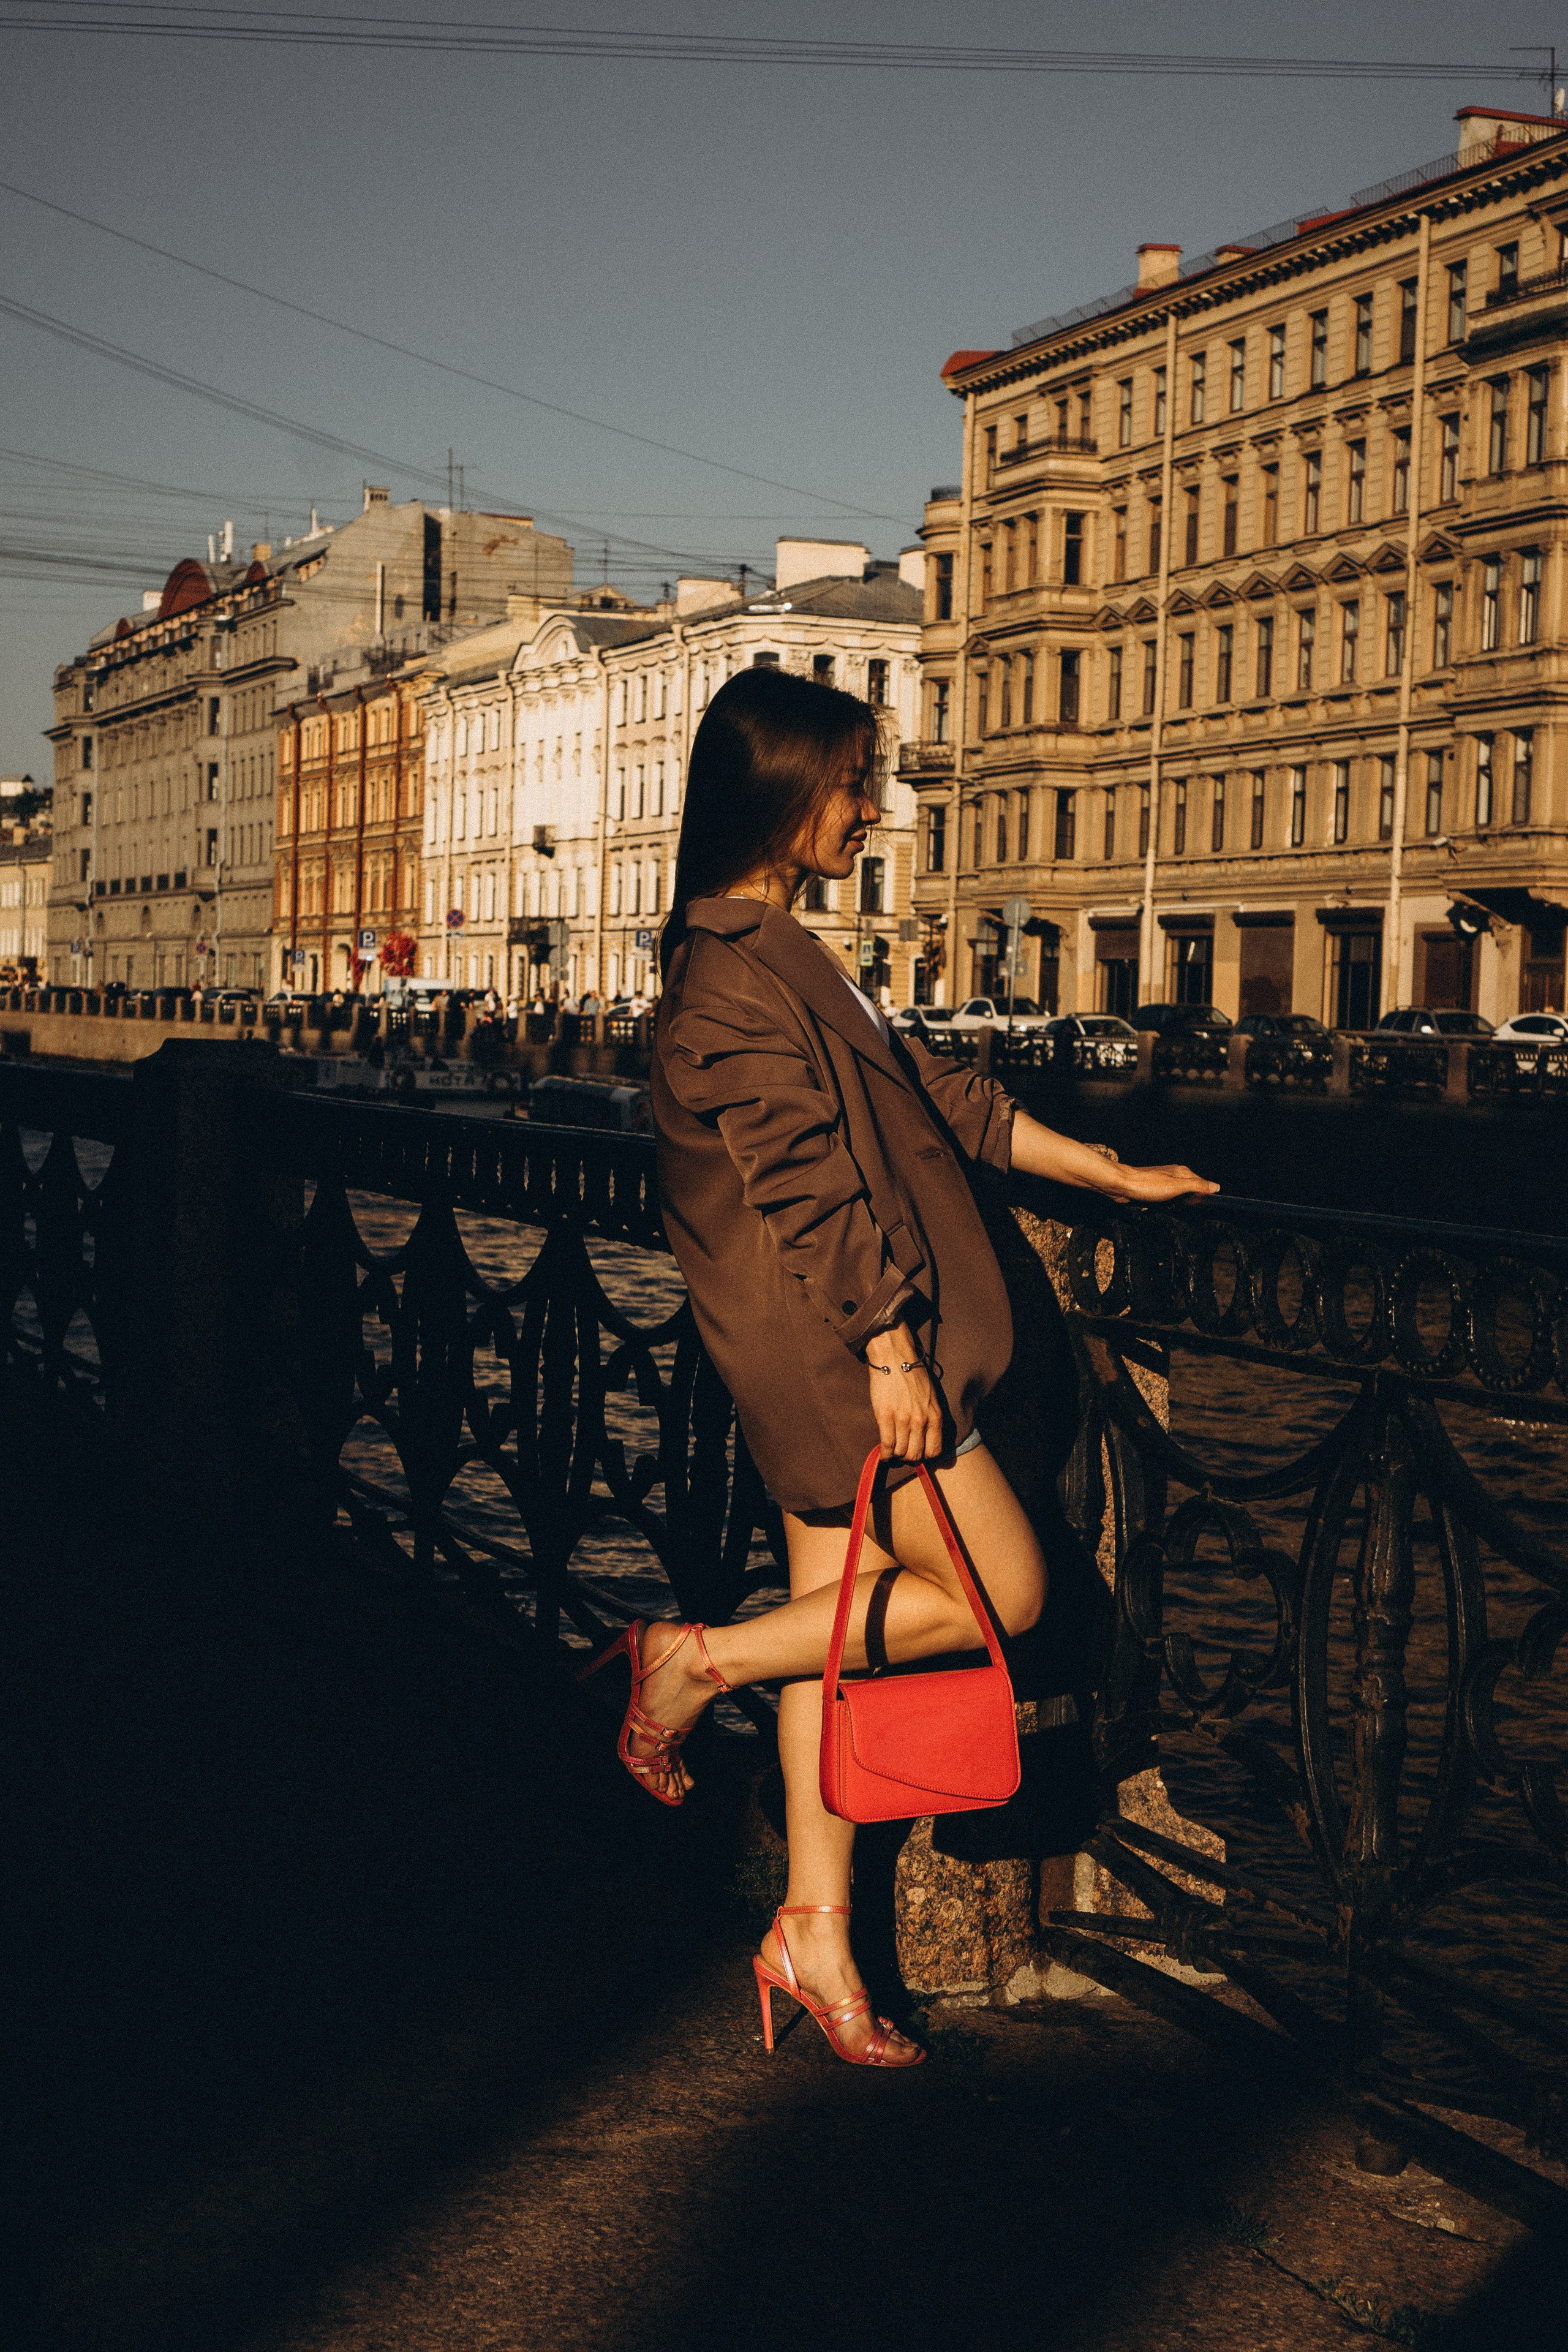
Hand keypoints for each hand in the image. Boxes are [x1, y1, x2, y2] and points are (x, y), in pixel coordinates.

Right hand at [863, 1322, 944, 1462]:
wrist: (895, 1358)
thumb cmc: (913, 1376)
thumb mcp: (931, 1398)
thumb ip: (930, 1418)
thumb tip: (924, 1438)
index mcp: (935, 1416)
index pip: (934, 1451)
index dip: (924, 1456)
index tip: (917, 1453)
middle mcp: (921, 1420)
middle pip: (915, 1455)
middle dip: (908, 1458)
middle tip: (902, 1453)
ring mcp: (903, 1419)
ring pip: (900, 1452)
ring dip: (895, 1455)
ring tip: (892, 1452)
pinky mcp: (885, 1416)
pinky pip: (887, 1445)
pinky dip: (884, 1454)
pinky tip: (883, 1453)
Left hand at [1101, 1162, 1219, 1205]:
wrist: (1121, 1186)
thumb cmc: (1147, 1185)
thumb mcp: (1176, 1186)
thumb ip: (1196, 1186)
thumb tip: (1216, 1187)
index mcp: (1182, 1172)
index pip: (1203, 1184)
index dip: (1207, 1197)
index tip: (1210, 1209)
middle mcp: (1174, 1176)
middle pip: (1192, 1191)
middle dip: (1194, 1203)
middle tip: (1195, 1214)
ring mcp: (1164, 1183)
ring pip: (1179, 1196)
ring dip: (1181, 1205)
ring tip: (1181, 1212)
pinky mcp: (1154, 1190)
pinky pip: (1168, 1200)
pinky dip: (1170, 1206)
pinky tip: (1167, 1209)